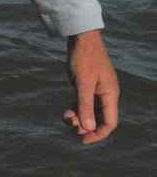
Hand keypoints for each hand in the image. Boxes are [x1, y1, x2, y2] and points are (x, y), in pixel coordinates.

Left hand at [64, 29, 119, 144]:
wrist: (80, 36)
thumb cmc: (84, 57)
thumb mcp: (82, 82)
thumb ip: (85, 105)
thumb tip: (88, 128)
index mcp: (110, 94)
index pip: (109, 122)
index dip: (98, 134)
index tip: (83, 140)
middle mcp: (106, 94)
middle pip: (99, 119)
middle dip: (86, 126)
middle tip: (70, 123)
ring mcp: (97, 90)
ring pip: (90, 112)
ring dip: (79, 118)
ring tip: (66, 116)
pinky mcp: (87, 85)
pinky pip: (84, 104)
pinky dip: (77, 109)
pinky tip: (67, 111)